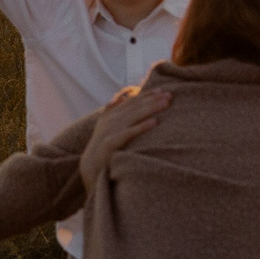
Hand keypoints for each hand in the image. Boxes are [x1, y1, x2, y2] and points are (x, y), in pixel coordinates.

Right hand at [82, 85, 169, 199]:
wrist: (90, 167)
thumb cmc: (103, 148)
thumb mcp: (104, 126)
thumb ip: (112, 111)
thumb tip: (121, 96)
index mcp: (110, 115)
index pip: (131, 101)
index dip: (146, 95)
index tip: (161, 90)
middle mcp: (110, 120)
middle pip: (135, 107)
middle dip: (152, 100)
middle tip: (169, 95)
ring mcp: (110, 130)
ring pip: (134, 116)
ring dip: (151, 108)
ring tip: (165, 104)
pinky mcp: (111, 143)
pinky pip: (129, 133)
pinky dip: (141, 126)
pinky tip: (154, 122)